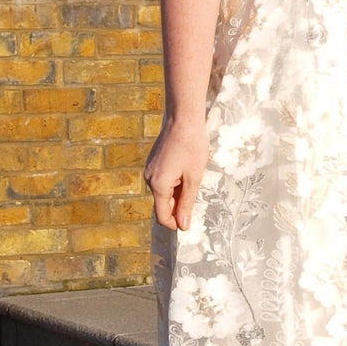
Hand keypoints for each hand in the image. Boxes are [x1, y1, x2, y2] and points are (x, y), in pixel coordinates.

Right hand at [145, 116, 207, 231]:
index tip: (190, 223)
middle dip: (178, 206)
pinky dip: (174, 183)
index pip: (162, 216)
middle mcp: (149, 179)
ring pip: (163, 193)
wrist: (183, 119)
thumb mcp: (194, 178)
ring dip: (178, 193)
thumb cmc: (192, 146)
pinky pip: (163, 181)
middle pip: (163, 204)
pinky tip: (186, 170)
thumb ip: (187, 203)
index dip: (176, 224)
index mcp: (158, 185)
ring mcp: (150, 170)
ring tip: (193, 177)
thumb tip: (183, 226)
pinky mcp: (153, 163)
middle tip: (197, 192)